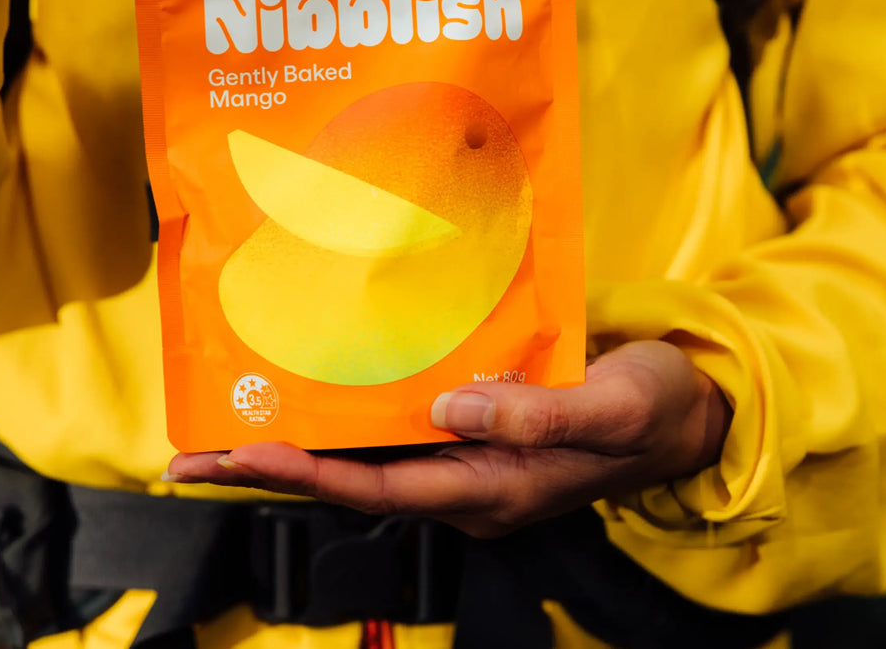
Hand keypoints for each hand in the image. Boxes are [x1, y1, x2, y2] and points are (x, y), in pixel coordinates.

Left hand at [166, 341, 731, 537]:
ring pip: (369, 459)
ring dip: (300, 447)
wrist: (689, 410)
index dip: (307, 473)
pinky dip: (347, 421)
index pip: (381, 486)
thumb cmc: (653, 407)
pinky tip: (316, 399)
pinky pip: (397, 433)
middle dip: (274, 469)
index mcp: (495, 486)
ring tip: (231, 431)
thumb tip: (449, 408)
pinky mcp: (477, 433)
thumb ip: (533, 416)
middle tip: (195, 456)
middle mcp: (468, 482)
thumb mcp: (607, 407)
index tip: (239, 457)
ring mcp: (470, 460)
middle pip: (356, 480)